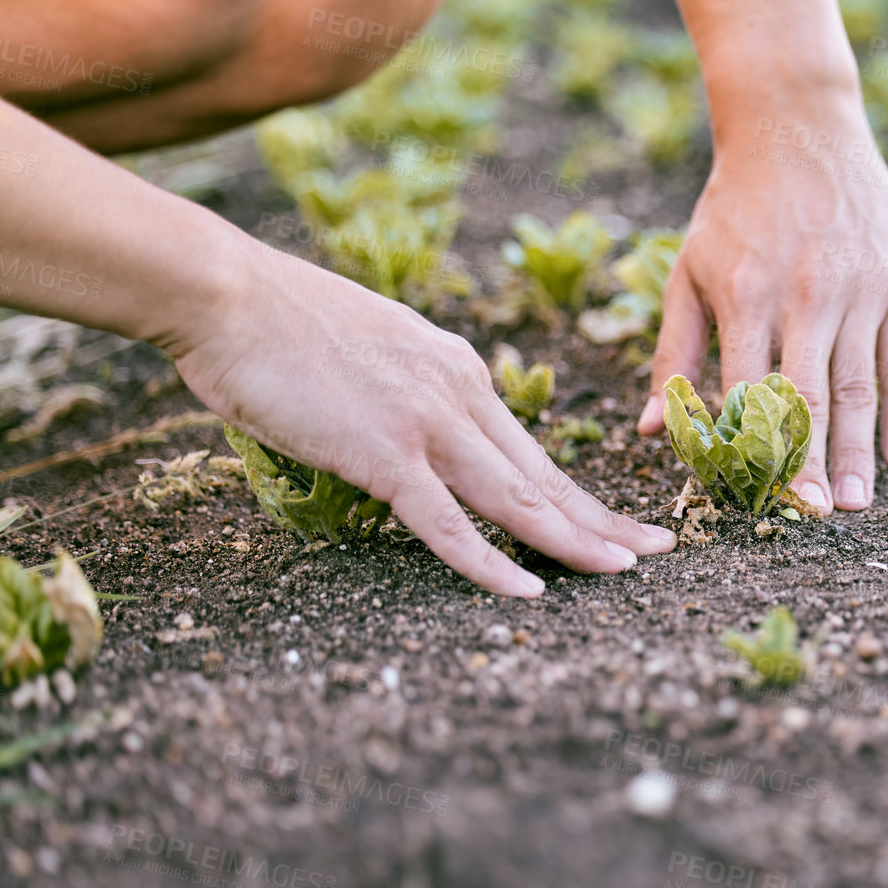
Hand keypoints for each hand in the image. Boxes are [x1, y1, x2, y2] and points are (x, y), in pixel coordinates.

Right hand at [172, 242, 674, 595]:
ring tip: (622, 573)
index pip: (531, 447)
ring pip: (517, 498)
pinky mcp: (384, 452)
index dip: (578, 490)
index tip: (617, 518)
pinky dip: (490, 562)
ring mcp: (427, 424)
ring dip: (572, 541)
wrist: (228, 294)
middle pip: (543, 474)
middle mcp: (459, 394)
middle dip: (603, 518)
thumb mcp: (373, 351)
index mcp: (458, 370)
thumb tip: (411, 431)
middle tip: (658, 548)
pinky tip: (529, 592)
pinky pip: (448, 522)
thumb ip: (407, 391)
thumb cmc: (280, 324)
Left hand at [635, 94, 887, 512]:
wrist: (798, 125)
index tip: (747, 500)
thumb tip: (648, 428)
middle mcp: (805, 293)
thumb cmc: (734, 207)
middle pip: (808, 398)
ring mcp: (857, 289)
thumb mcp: (688, 271)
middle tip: (814, 517)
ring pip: (860, 385)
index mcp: (745, 294)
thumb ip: (672, 353)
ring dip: (860, 450)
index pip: (745, 390)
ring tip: (860, 504)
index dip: (747, 450)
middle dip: (810, 464)